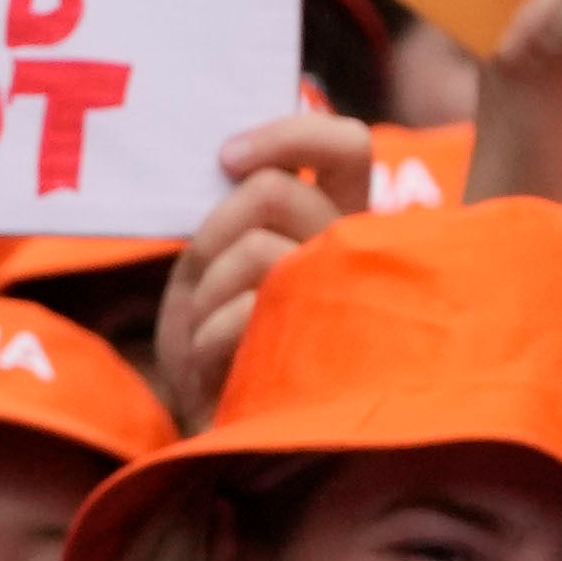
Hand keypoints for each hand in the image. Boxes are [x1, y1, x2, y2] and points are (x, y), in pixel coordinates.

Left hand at [160, 101, 382, 415]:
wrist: (220, 427)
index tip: (226, 158)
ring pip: (258, 248)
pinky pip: (252, 309)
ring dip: (208, 290)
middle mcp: (359, 251)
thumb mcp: (214, 261)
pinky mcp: (330, 349)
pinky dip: (208, 334)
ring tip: (207, 333)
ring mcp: (348, 298)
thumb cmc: (217, 338)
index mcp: (337, 218)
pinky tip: (213, 364)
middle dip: (213, 229)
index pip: (346, 144)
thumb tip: (233, 161)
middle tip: (202, 272)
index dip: (286, 133)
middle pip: (276, 191)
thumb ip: (235, 211)